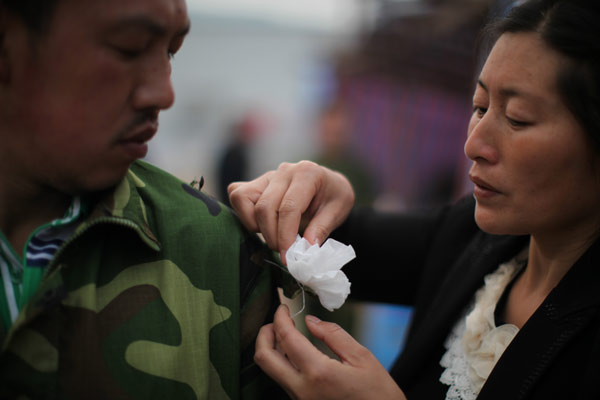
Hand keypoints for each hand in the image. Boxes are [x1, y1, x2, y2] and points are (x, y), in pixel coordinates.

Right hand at [228, 161, 354, 262]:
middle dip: (272, 236)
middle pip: (264, 207)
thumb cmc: (334, 197)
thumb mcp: (339, 211)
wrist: (329, 186)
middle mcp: (284, 171)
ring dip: (256, 225)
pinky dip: (245, 215)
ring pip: (244, 200)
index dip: (285, 236)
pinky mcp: (255, 183)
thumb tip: (304, 251)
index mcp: (307, 173)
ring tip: (274, 236)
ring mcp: (267, 175)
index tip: (288, 257)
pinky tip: (263, 225)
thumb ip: (322, 228)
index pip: (289, 208)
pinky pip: (237, 196)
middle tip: (284, 252)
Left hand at [254, 305, 406, 399]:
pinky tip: (296, 354)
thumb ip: (332, 335)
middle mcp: (302, 390)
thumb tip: (309, 320)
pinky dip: (283, 363)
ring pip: (272, 371)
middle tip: (277, 321)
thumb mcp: (362, 357)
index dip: (280, 318)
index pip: (287, 338)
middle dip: (265, 334)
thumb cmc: (379, 395)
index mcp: (319, 373)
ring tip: (288, 335)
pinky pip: (284, 381)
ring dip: (274, 349)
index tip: (283, 308)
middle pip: (264, 358)